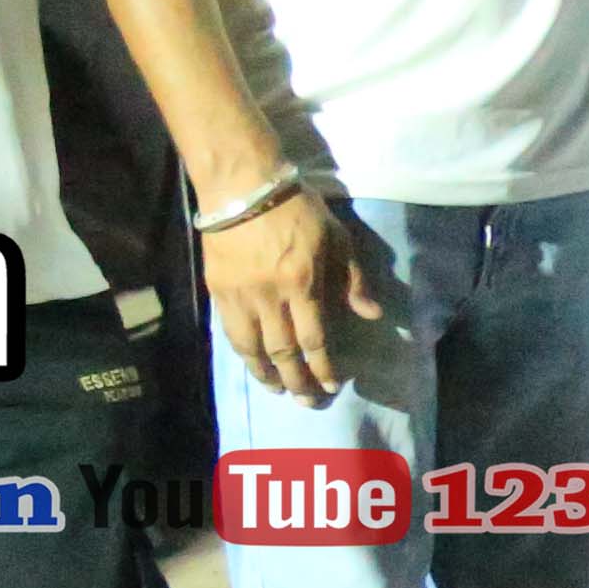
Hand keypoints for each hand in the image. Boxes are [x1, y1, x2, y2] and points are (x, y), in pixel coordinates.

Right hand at [199, 184, 378, 406]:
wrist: (242, 186)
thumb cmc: (297, 209)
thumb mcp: (336, 237)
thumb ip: (352, 279)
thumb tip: (371, 314)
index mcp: (303, 283)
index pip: (314, 339)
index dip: (323, 367)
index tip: (331, 386)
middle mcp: (270, 296)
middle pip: (283, 351)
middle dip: (297, 381)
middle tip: (307, 401)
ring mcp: (240, 295)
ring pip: (252, 348)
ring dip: (266, 374)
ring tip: (278, 390)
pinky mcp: (217, 291)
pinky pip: (230, 332)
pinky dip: (243, 353)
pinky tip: (252, 363)